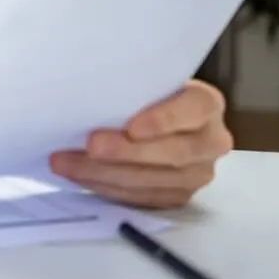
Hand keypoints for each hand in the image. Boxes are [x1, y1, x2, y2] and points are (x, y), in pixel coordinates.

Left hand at [49, 79, 232, 208]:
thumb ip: (134, 88)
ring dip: (105, 173)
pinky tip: (78, 176)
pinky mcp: (178, 196)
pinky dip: (106, 187)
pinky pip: (142, 197)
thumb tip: (87, 94)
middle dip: (126, 152)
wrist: (159, 117)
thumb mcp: (147, 80)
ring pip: (154, 180)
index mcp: (207, 104)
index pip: (193, 110)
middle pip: (173, 152)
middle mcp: (211, 141)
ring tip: (67, 162)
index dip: (164, 120)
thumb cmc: (147, 92)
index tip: (131, 127)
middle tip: (90, 146)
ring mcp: (197, 173)